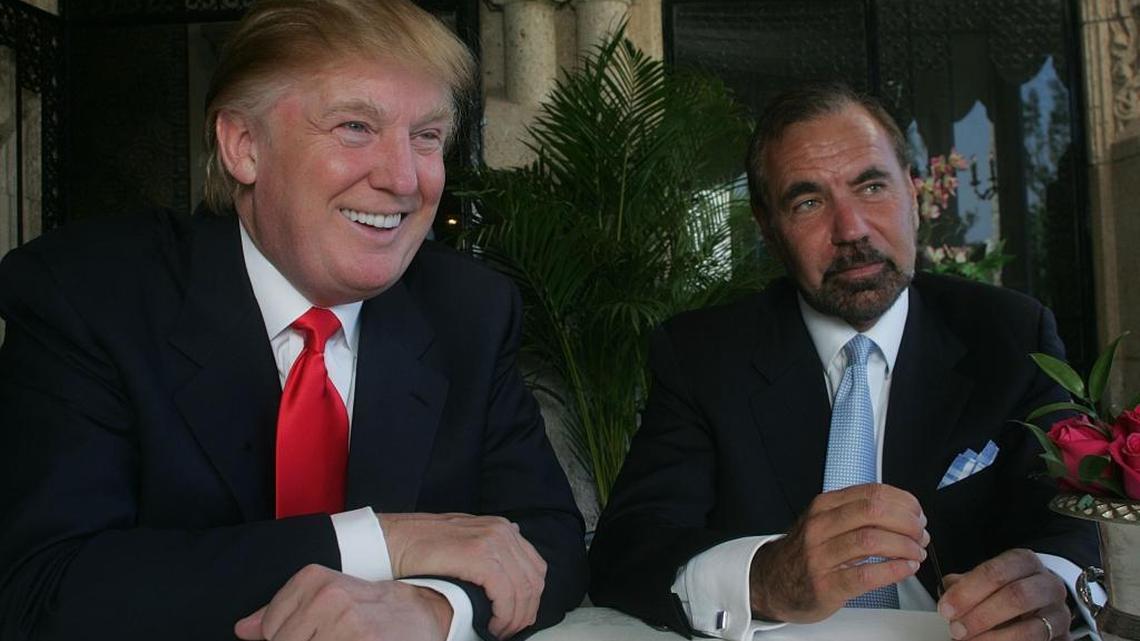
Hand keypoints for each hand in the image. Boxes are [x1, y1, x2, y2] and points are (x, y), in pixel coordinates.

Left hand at [234, 564, 451, 640]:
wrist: (428, 612)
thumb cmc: (375, 609)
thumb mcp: (329, 598)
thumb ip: (283, 613)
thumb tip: (244, 630)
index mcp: (316, 579)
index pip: (271, 629)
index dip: (289, 638)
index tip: (317, 632)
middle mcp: (330, 598)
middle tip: (336, 636)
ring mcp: (347, 625)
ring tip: (346, 640)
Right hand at [380, 512, 545, 638]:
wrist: (390, 540)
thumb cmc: (420, 545)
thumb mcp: (463, 539)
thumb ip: (489, 545)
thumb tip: (515, 546)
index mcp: (501, 528)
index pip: (535, 568)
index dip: (530, 599)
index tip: (518, 618)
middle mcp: (502, 530)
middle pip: (533, 580)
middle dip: (525, 611)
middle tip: (509, 630)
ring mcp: (492, 540)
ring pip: (523, 589)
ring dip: (514, 617)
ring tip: (499, 631)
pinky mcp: (479, 555)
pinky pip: (505, 592)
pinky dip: (503, 615)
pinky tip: (491, 625)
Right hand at [749, 483, 927, 622]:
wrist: (772, 581)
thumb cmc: (806, 553)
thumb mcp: (825, 522)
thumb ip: (858, 514)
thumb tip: (904, 512)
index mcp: (824, 506)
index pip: (872, 493)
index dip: (903, 502)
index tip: (917, 514)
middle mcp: (820, 526)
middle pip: (874, 512)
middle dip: (907, 522)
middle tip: (920, 534)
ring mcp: (820, 555)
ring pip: (872, 541)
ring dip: (905, 547)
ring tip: (916, 553)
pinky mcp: (826, 584)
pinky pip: (866, 574)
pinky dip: (893, 570)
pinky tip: (905, 569)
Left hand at [937, 549, 1070, 640]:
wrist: (1042, 603)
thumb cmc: (1009, 588)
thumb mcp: (988, 579)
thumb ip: (966, 583)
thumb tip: (947, 591)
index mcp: (1024, 562)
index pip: (995, 572)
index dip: (967, 591)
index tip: (946, 609)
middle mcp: (1048, 584)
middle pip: (1016, 597)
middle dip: (981, 616)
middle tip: (956, 628)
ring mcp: (1060, 613)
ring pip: (1031, 629)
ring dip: (995, 639)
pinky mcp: (1064, 637)